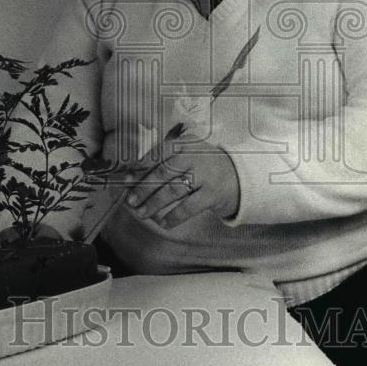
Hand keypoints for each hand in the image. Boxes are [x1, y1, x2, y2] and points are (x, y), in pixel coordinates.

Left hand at [117, 137, 239, 229]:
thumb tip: (133, 177)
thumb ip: (164, 162)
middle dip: (144, 188)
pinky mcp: (212, 194)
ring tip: (142, 213)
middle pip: (163, 172)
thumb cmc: (203, 166)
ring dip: (154, 204)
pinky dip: (173, 216)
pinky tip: (163, 223)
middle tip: (131, 200)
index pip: (159, 153)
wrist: (239, 177)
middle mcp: (195, 156)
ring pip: (173, 191)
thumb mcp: (187, 155)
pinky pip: (188, 207)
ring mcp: (205, 175)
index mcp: (185, 143)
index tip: (127, 179)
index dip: (141, 167)